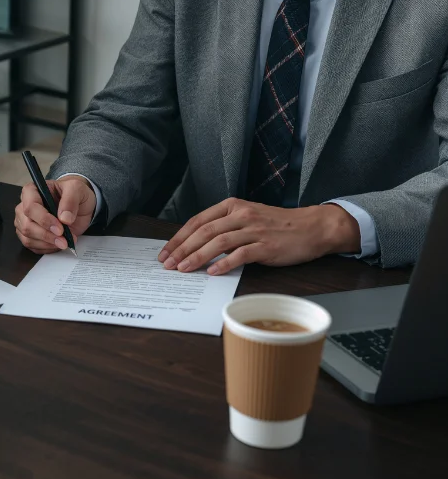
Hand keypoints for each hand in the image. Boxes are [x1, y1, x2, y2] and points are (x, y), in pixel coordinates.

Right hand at [15, 176, 95, 253]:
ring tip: (65, 242)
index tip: (60, 228)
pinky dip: (47, 248)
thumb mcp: (77, 189)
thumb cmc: (74, 194)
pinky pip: (33, 247)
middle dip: (47, 235)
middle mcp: (24, 207)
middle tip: (64, 239)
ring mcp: (25, 223)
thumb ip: (70, 201)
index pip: (30, 207)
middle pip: (27, 226)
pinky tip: (58, 244)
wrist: (79, 205)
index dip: (44, 219)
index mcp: (32, 191)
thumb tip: (64, 218)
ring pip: (28, 238)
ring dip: (48, 244)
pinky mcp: (30, 236)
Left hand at [158, 199, 360, 274]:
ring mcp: (254, 229)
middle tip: (168, 264)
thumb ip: (223, 227)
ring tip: (183, 270)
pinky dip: (224, 264)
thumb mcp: (247, 218)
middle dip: (182, 249)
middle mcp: (241, 215)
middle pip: (204, 231)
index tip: (166, 252)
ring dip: (197, 257)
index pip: (198, 221)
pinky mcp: (266, 246)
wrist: (312, 227)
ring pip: (218, 242)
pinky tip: (212, 273)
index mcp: (232, 206)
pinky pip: (240, 254)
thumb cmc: (276, 225)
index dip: (179, 238)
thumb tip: (195, 246)